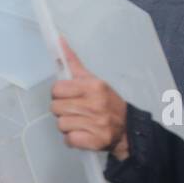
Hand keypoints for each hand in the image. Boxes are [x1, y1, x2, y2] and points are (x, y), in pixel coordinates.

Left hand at [51, 37, 129, 159]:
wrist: (128, 128)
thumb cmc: (108, 103)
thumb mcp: (95, 81)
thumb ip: (74, 65)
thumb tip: (60, 42)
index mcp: (94, 86)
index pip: (57, 89)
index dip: (59, 94)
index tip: (68, 96)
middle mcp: (95, 104)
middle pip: (55, 108)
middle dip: (62, 110)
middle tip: (75, 111)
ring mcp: (96, 123)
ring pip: (61, 124)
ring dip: (67, 125)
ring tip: (80, 122)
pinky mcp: (94, 140)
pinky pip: (69, 139)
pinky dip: (73, 139)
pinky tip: (83, 134)